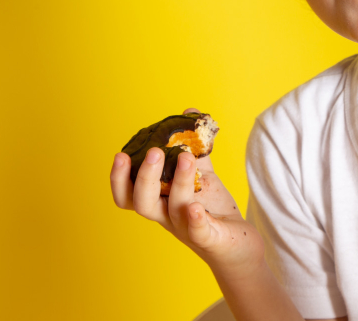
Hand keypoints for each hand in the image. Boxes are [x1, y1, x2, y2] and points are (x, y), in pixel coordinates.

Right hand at [110, 108, 264, 276]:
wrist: (238, 243)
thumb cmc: (212, 208)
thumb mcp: (200, 174)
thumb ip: (193, 147)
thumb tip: (189, 113)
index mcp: (159, 200)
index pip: (128, 194)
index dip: (119, 178)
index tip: (120, 154)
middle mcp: (167, 216)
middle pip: (142, 202)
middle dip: (144, 176)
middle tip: (154, 151)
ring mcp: (186, 228)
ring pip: (173, 209)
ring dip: (177, 182)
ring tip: (185, 157)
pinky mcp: (209, 237)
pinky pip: (198, 231)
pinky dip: (195, 219)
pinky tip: (196, 206)